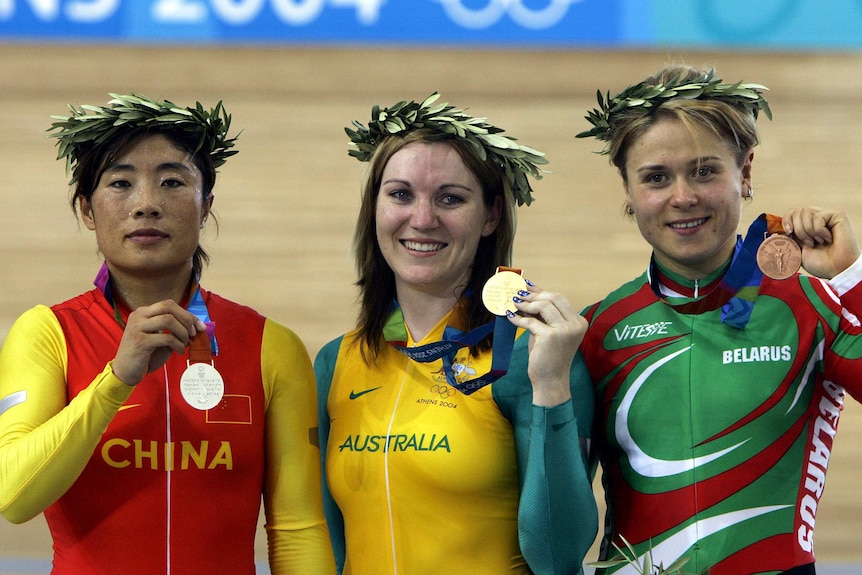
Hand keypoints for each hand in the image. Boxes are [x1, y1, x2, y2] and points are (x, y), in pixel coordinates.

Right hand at [111, 300, 206, 385]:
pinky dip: (178, 344)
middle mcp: (139, 316)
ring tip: (184, 343)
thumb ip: (175, 330)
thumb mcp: (162, 339)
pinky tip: (179, 351)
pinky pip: (166, 337)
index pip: (169, 305)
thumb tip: (197, 327)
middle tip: (193, 333)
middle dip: (186, 319)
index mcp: (143, 313)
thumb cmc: (145, 355)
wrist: (125, 372)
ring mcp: (137, 327)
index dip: (187, 314)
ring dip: (182, 332)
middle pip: (168, 306)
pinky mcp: (140, 341)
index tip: (199, 326)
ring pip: (168, 320)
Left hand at [506, 282, 586, 406]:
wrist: (551, 380)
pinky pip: (531, 321)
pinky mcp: (551, 336)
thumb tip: (527, 294)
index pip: (560, 298)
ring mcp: (565, 330)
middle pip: (554, 298)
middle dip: (534, 295)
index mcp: (579, 322)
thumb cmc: (549, 356)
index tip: (527, 286)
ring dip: (526, 304)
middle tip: (518, 295)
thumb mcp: (549, 331)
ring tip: (514, 304)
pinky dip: (518, 318)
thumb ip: (543, 314)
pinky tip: (510, 316)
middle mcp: (575, 325)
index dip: (541, 291)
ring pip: (543, 306)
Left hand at [782, 207, 860, 278]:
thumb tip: (773, 233)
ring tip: (818, 242)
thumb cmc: (820, 263)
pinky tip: (828, 239)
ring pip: (806, 211)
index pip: (792, 213)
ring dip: (808, 231)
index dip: (786, 220)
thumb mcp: (797, 251)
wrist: (836, 270)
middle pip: (797, 211)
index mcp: (807, 226)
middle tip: (808, 243)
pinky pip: (818, 216)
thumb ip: (788, 240)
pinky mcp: (838, 215)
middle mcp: (817, 218)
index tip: (788, 232)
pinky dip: (819, 230)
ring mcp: (828, 216)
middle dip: (798, 229)